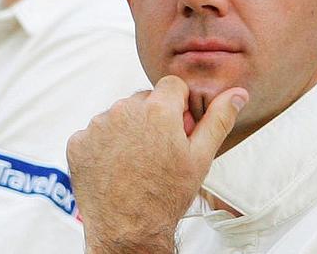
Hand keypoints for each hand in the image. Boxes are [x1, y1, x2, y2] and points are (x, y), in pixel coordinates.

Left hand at [67, 76, 247, 253]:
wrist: (128, 232)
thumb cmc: (167, 196)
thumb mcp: (201, 157)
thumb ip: (218, 119)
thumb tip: (237, 94)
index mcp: (158, 109)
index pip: (172, 85)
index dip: (178, 106)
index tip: (178, 128)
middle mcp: (125, 110)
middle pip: (144, 99)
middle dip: (153, 117)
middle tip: (159, 150)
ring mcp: (98, 126)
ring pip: (119, 115)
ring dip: (128, 130)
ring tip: (137, 162)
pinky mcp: (78, 142)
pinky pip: (95, 132)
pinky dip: (105, 145)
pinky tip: (116, 167)